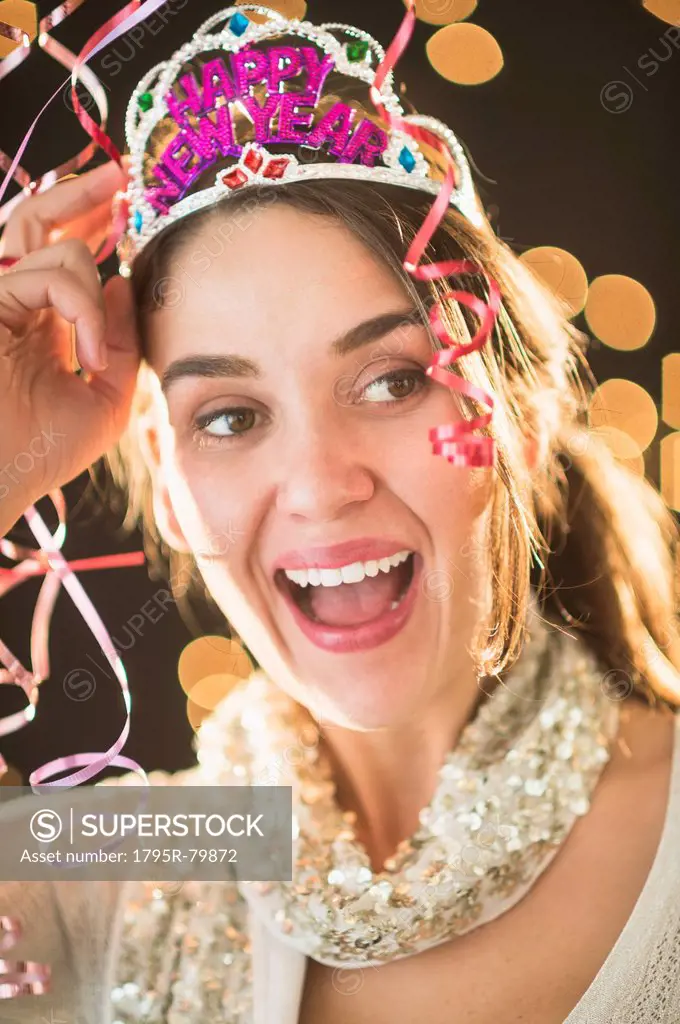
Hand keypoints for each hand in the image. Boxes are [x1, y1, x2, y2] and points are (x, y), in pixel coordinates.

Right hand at [0, 161, 140, 533]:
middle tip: (119, 176)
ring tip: (92, 356)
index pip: (57, 257)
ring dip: (93, 296)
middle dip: (80, 195)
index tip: (121, 207)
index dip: (87, 227)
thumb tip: (125, 282)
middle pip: (37, 223)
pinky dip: (81, 308)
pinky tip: (84, 353)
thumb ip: (119, 345)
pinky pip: (48, 274)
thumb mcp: (103, 402)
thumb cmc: (39, 455)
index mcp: (33, 324)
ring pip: (54, 248)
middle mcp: (8, 303)